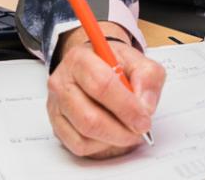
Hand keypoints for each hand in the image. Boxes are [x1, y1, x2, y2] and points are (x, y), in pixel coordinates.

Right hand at [46, 22, 164, 158]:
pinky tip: (111, 134)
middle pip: (89, 117)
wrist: (96, 66)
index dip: (126, 107)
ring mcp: (56, 105)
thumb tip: (144, 107)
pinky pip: (79, 145)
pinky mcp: (57, 124)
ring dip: (113, 139)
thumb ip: (148, 79)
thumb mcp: (138, 62)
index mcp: (80, 59)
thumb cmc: (115, 65)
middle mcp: (62, 82)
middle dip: (121, 130)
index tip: (144, 119)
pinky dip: (100, 145)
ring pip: (84, 135)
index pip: (102, 86)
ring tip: (128, 130)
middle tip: (139, 130)